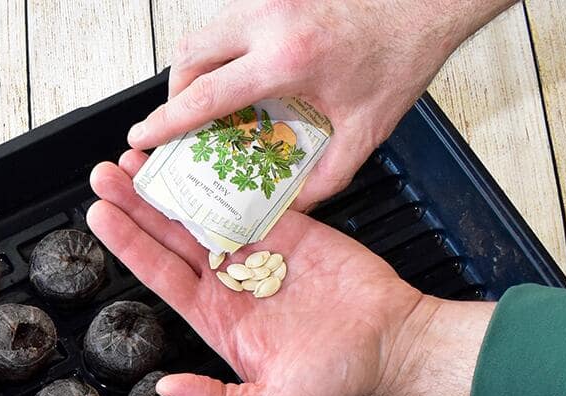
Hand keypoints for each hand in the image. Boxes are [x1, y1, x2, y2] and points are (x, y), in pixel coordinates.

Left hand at [87, 152, 492, 395]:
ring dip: (172, 184)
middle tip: (105, 174)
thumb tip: (166, 389)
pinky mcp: (293, 228)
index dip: (130, 246)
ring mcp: (259, 252)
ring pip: (204, 211)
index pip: (162, 276)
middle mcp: (230, 282)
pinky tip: (200, 153)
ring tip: (138, 157)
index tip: (100, 217)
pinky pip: (252, 198)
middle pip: (172, 237)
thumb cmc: (336, 379)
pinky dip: (226, 176)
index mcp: (217, 319)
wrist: (393, 343)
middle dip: (137, 204)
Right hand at [129, 0, 515, 204]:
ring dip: (194, 69)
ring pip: (205, 33)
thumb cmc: (399, 58)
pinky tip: (238, 76)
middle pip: (190, 55)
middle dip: (174, 92)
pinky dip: (220, 50)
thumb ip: (325, 177)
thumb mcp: (365, 132)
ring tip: (204, 103)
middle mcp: (270, 23)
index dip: (166, 120)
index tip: (142, 136)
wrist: (423, 6)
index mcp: (287, 60)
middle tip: (178, 124)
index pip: (205, 95)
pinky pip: (229, 22)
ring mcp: (270, 2)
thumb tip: (291, 206)